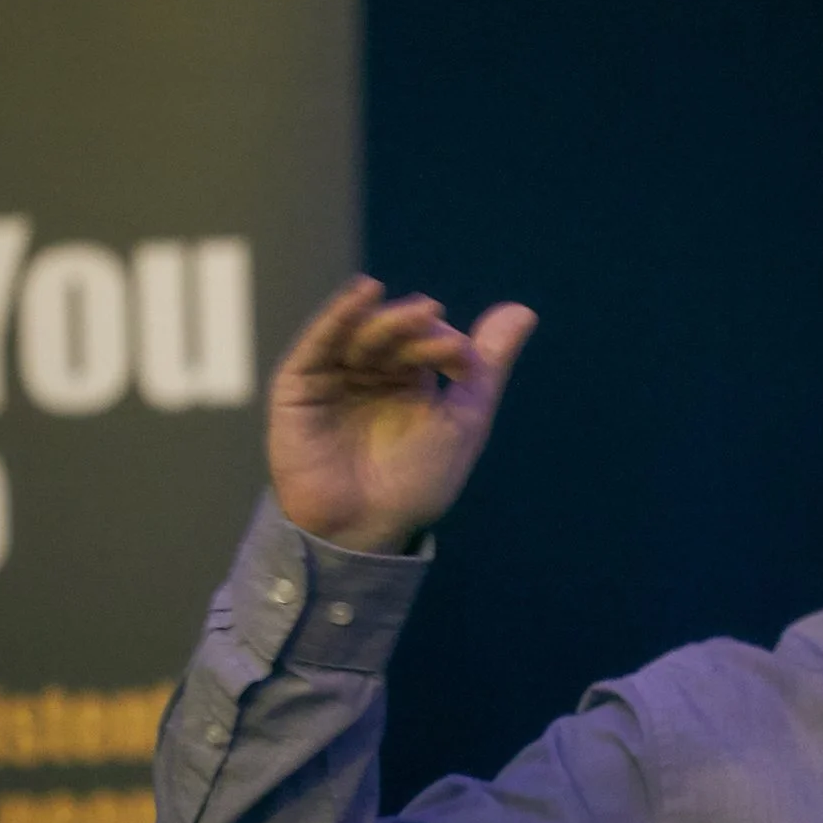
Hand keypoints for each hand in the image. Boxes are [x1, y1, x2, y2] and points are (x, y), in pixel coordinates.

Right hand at [268, 277, 537, 553]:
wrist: (365, 528)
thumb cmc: (415, 484)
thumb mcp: (463, 421)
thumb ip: (487, 367)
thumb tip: (525, 310)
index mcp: (406, 380)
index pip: (425, 342)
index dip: (444, 343)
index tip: (462, 359)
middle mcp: (367, 372)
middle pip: (392, 332)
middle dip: (416, 328)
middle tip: (436, 323)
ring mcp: (331, 376)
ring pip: (359, 332)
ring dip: (388, 319)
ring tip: (418, 312)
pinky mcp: (297, 385)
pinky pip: (317, 343)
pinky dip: (338, 315)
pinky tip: (363, 294)